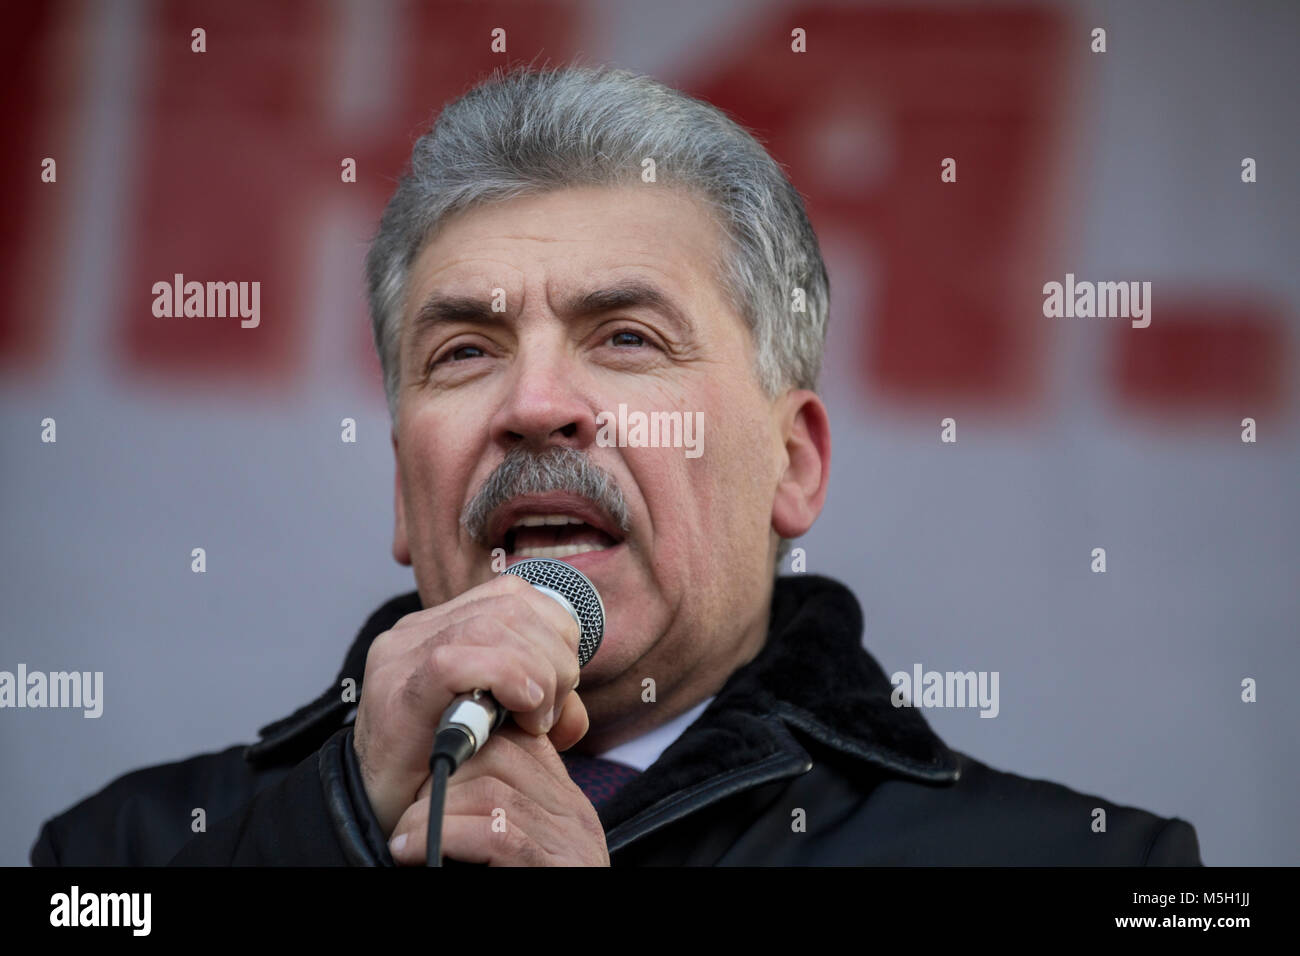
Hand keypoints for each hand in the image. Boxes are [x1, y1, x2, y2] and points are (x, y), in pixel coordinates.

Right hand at [352, 573, 583, 836]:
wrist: (378, 811)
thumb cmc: (436, 767)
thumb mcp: (501, 728)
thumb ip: (542, 709)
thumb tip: (574, 715)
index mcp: (443, 626)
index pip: (514, 594)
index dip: (555, 629)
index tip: (563, 681)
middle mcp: (418, 630)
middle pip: (511, 605)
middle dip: (554, 654)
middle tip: (552, 708)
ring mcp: (402, 656)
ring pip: (490, 626)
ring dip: (536, 670)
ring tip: (536, 717)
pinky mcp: (396, 691)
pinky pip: (456, 661)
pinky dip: (504, 676)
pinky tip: (520, 707)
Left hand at [387, 695, 608, 865]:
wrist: (579, 955)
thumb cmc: (521, 884)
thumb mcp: (514, 849)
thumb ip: (497, 815)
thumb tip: (441, 784)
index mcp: (565, 802)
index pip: (517, 739)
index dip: (463, 746)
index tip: (424, 775)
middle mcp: (574, 814)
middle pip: (500, 755)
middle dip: (441, 777)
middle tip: (408, 812)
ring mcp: (570, 841)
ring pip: (490, 790)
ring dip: (430, 811)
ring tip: (404, 837)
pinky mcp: (556, 868)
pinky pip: (497, 833)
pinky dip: (442, 836)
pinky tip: (410, 851)